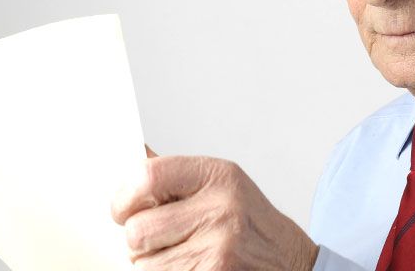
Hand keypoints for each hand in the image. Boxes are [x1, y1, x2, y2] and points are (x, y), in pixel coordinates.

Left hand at [111, 148, 318, 269]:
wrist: (292, 261)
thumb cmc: (251, 224)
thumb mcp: (221, 185)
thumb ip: (174, 174)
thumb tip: (132, 154)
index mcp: (219, 176)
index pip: (147, 176)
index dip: (124, 198)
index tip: (123, 209)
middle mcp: (222, 208)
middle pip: (138, 229)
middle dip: (140, 240)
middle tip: (161, 239)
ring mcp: (220, 246)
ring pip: (144, 263)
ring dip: (153, 264)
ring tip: (183, 255)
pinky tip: (190, 267)